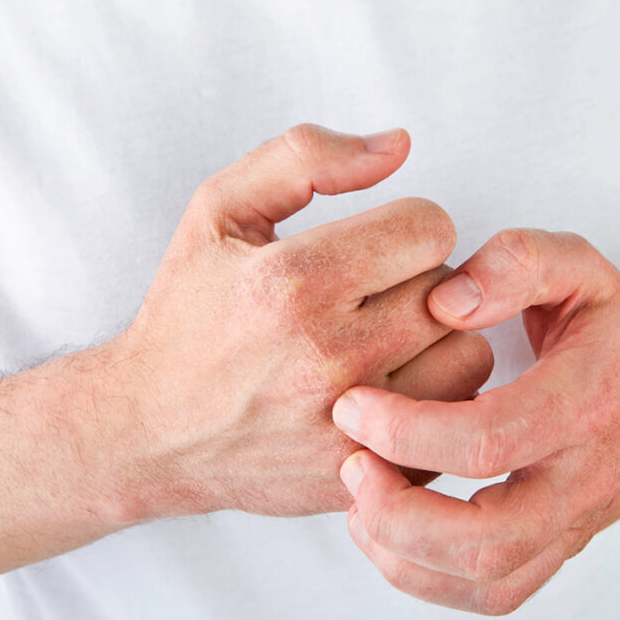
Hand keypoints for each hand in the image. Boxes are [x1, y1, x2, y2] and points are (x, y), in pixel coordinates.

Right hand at [103, 124, 492, 520]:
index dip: (410, 227)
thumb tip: (399, 144)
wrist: (149, 431)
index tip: (380, 246)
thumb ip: (306, 158)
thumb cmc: (189, 314)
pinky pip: (455, 422)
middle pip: (453, 291)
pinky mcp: (364, 474)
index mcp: (293, 280)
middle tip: (375, 296)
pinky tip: (390, 391)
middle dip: (422, 282)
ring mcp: (349, 423)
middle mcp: (326, 355)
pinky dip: (435, 402)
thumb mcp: (220, 210)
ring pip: (470, 356)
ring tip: (389, 343)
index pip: (431, 227)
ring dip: (441, 343)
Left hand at [332, 229, 619, 614]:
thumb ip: (518, 262)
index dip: (405, 431)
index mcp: (587, 403)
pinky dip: (431, 581)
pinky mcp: (562, 544)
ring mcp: (576, 521)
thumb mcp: (581, 267)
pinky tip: (392, 534)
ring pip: (490, 581)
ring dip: (406, 556)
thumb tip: (444, 304)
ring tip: (361, 501)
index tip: (353, 405)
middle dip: (398, 513)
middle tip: (351, 463)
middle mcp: (585, 478)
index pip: (488, 442)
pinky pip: (498, 594)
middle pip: (487, 540)